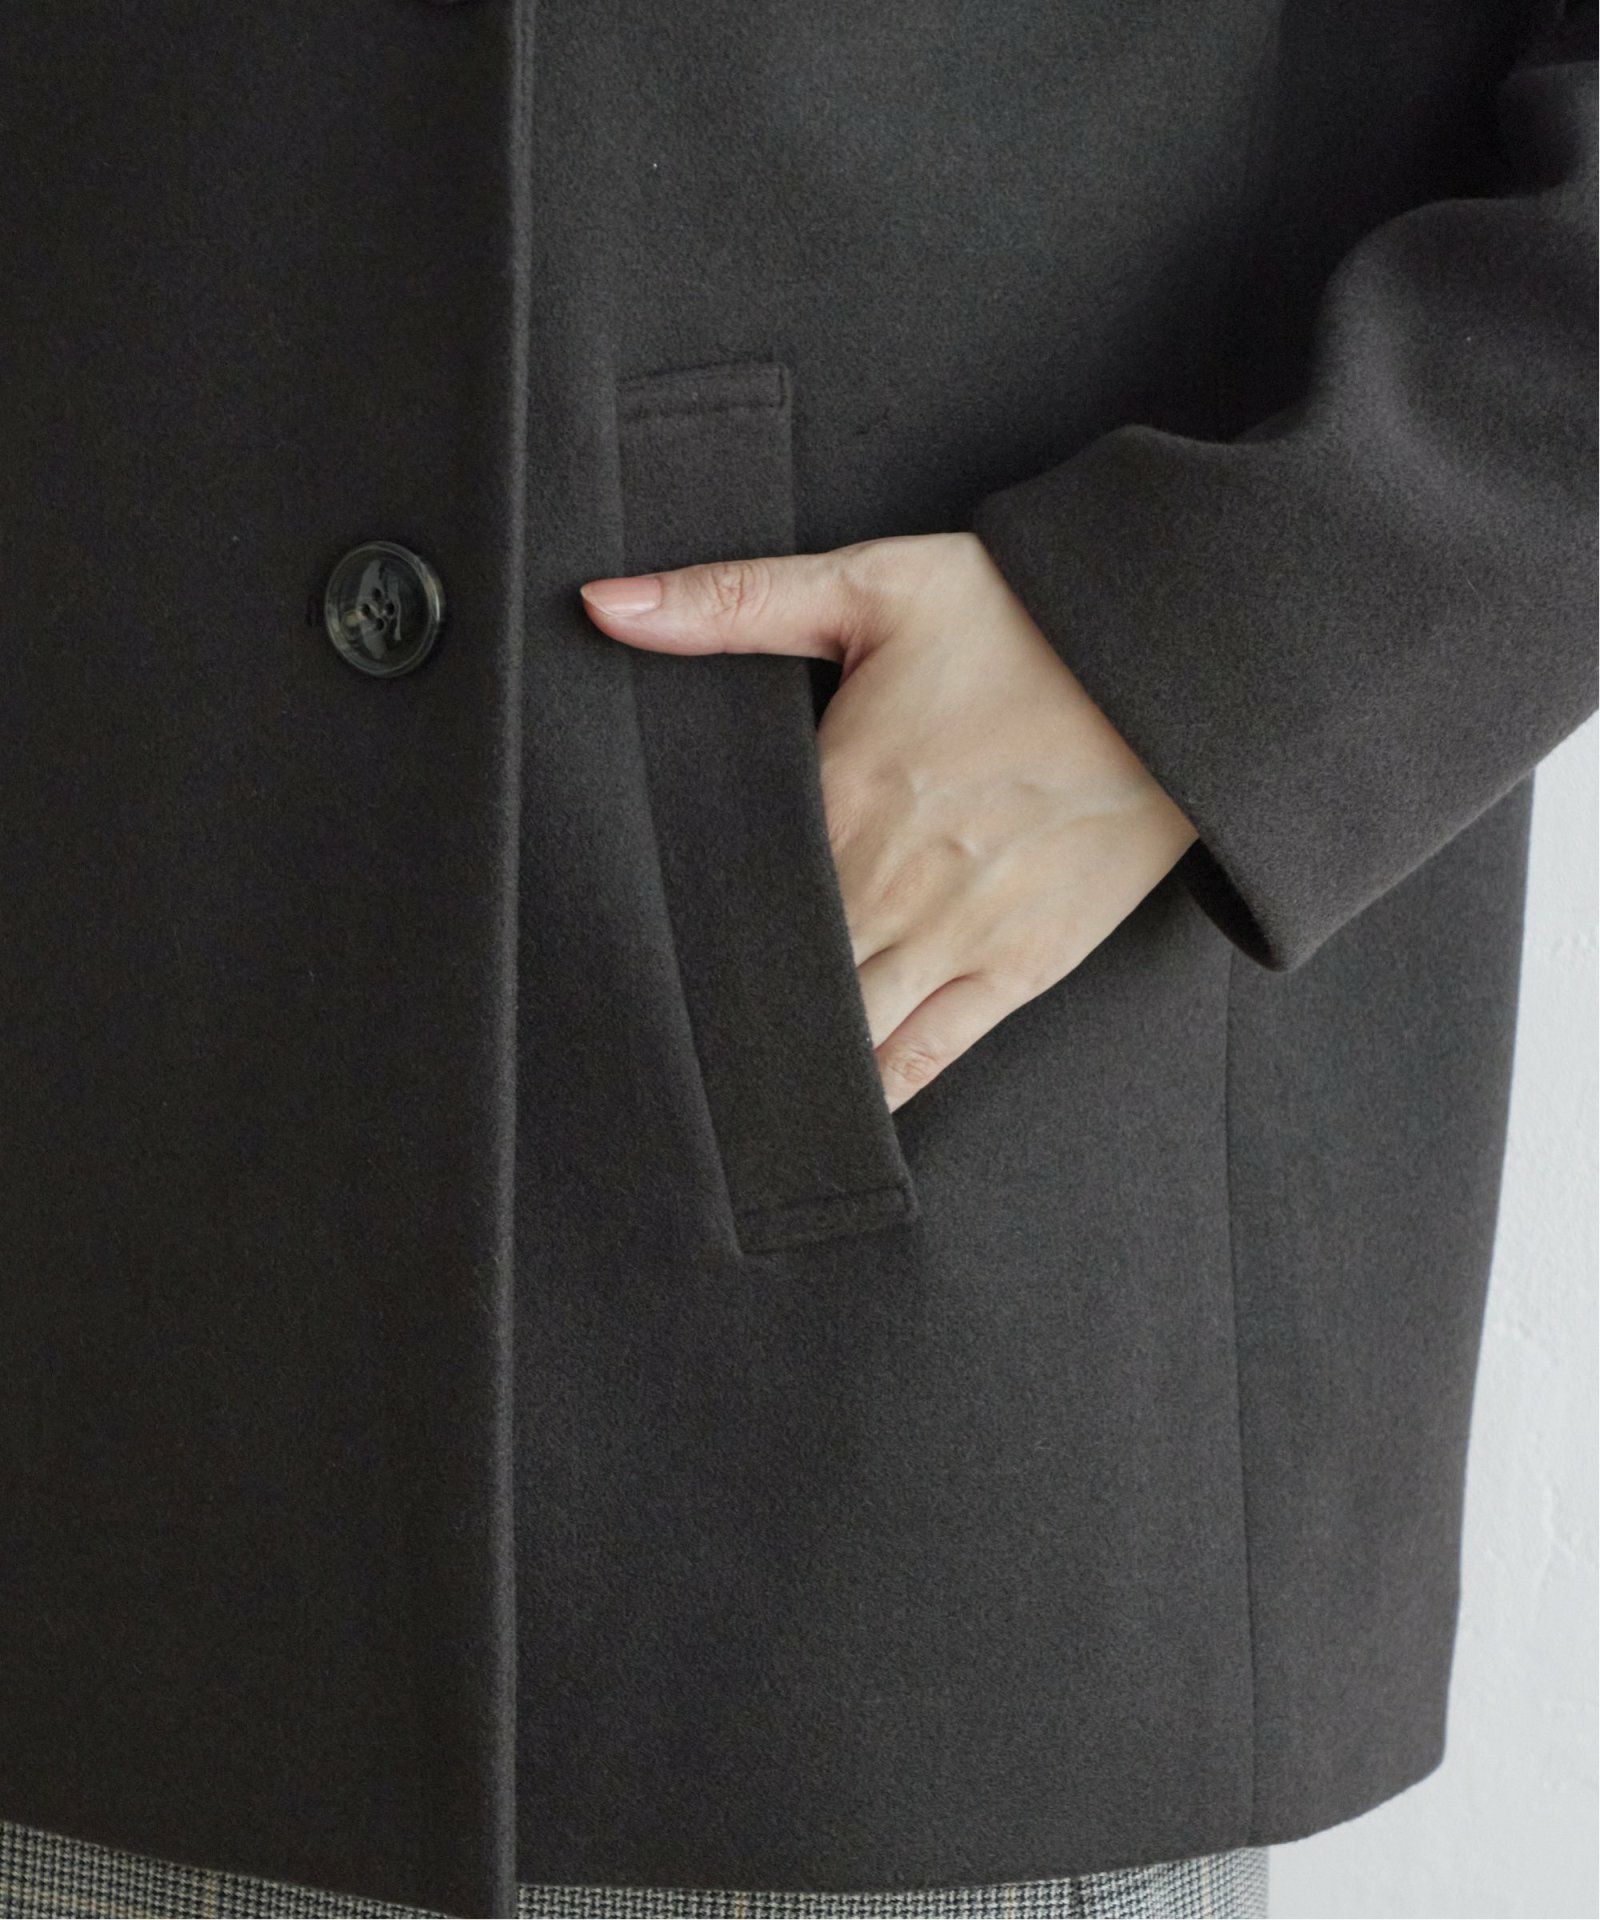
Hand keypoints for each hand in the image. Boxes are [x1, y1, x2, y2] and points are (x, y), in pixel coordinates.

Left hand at [579, 531, 1197, 1111]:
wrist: (1178, 664)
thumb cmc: (1023, 619)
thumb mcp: (872, 583)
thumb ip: (730, 602)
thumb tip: (602, 604)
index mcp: (838, 801)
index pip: (729, 905)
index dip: (674, 947)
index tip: (620, 976)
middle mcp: (888, 890)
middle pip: (778, 985)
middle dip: (722, 1023)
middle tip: (655, 1063)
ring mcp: (958, 941)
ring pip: (846, 1038)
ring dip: (790, 1071)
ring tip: (729, 1113)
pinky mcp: (1022, 969)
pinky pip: (930, 1055)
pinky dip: (878, 1092)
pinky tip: (834, 1119)